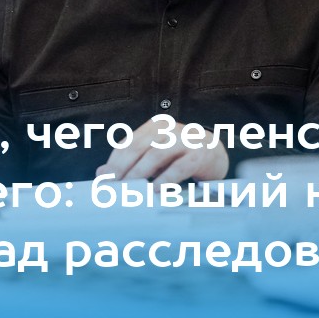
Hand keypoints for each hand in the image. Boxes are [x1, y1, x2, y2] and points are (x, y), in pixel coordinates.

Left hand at [96, 118, 228, 184]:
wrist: (216, 153)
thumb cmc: (180, 155)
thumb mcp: (155, 155)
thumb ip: (132, 161)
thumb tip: (102, 173)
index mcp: (154, 126)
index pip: (128, 143)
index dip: (114, 161)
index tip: (103, 178)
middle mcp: (169, 129)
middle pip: (138, 147)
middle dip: (122, 168)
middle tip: (112, 186)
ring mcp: (185, 140)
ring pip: (156, 155)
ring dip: (141, 174)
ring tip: (131, 190)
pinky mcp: (199, 154)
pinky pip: (179, 167)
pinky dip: (166, 179)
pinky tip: (156, 191)